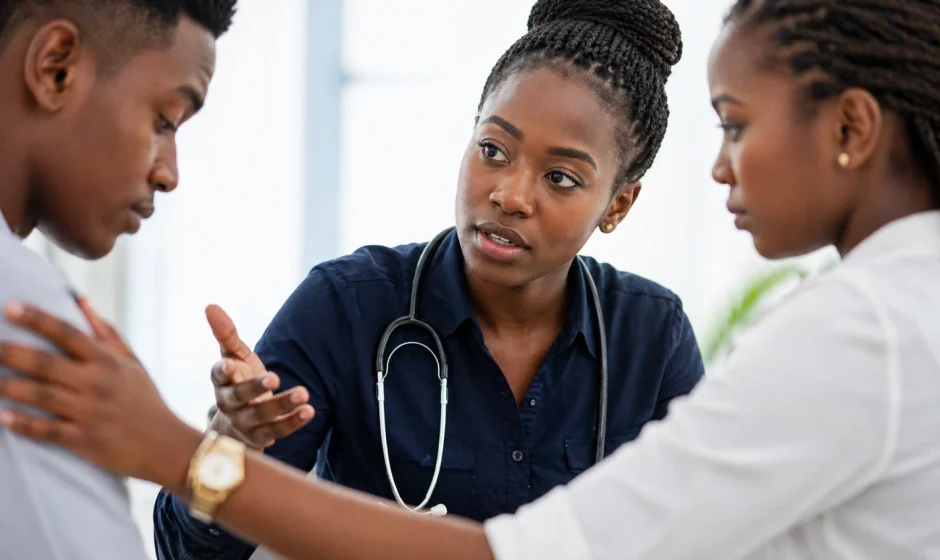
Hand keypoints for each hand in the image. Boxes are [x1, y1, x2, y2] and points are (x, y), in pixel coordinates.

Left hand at [0, 300, 201, 489]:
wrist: (166, 445)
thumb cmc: (145, 400)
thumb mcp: (132, 362)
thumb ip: (105, 333)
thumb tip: (81, 302)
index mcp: (107, 361)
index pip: (67, 333)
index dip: (37, 319)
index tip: (10, 307)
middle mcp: (97, 383)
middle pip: (45, 363)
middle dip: (10, 352)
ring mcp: (90, 412)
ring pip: (41, 395)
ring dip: (8, 386)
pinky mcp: (85, 440)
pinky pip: (47, 430)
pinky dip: (23, 423)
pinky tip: (2, 417)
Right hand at [205, 305, 313, 448]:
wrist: (238, 425)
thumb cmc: (238, 381)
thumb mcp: (234, 357)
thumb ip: (226, 334)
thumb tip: (210, 305)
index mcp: (222, 382)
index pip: (218, 376)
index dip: (223, 371)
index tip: (230, 365)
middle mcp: (230, 404)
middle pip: (240, 397)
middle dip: (255, 388)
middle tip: (274, 377)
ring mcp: (245, 423)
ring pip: (262, 416)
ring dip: (282, 404)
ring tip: (304, 393)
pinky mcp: (261, 437)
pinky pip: (278, 431)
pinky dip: (293, 421)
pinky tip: (309, 411)